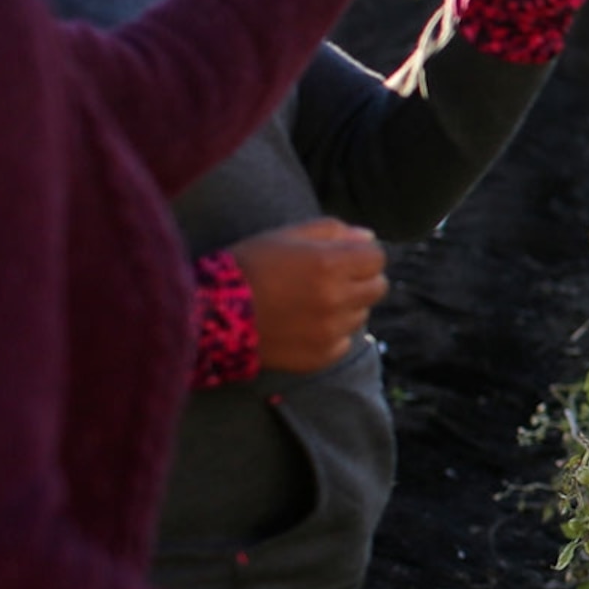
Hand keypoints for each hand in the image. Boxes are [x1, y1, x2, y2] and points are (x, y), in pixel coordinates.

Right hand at [230, 218, 386, 372]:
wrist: (210, 316)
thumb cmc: (247, 266)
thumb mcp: (284, 235)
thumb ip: (331, 231)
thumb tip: (366, 238)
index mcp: (330, 264)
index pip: (377, 257)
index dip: (363, 255)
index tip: (345, 257)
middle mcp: (336, 299)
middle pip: (378, 287)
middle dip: (361, 279)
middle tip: (333, 279)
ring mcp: (331, 331)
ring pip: (362, 314)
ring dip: (347, 306)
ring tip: (311, 302)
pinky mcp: (321, 356)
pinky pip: (345, 341)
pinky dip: (334, 333)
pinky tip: (306, 324)